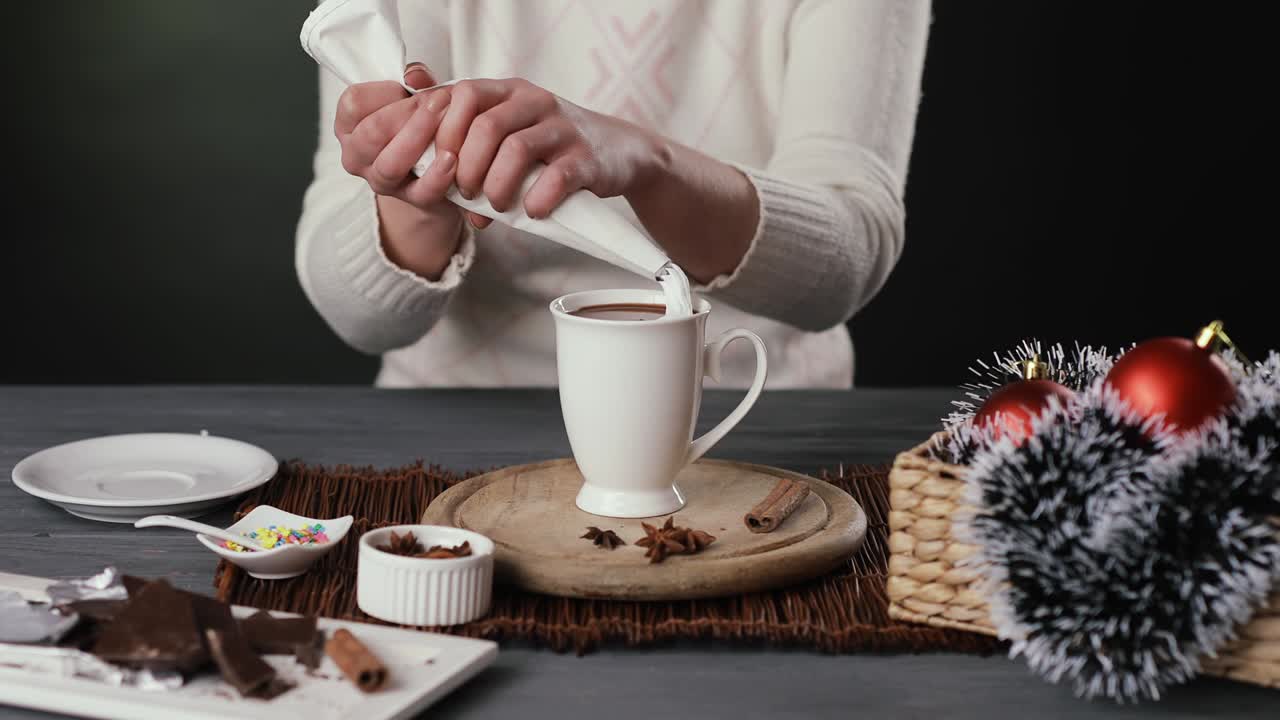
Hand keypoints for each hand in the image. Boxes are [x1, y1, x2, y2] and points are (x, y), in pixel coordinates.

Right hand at [334, 64, 464, 278]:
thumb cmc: (419, 124)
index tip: (406, 86)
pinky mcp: (411, 200)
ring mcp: (382, 181)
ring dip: (420, 137)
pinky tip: (452, 158)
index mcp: (349, 125)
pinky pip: (421, 191)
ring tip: (447, 118)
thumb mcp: (412, 96)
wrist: (435, 172)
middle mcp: (357, 156)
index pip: (353, 103)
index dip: (382, 91)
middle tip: (438, 99)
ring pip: (390, 164)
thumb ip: (413, 79)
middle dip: (406, 113)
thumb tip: (416, 77)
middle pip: (370, 133)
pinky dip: (437, 175)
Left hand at [432, 78, 668, 227]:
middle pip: (486, 126)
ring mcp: (563, 128)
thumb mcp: (514, 132)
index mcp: (510, 91)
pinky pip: (555, 179)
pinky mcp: (587, 158)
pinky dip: (536, 201)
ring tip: (496, 206)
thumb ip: (475, 148)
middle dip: (468, 167)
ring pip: (516, 150)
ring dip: (497, 187)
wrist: (619, 151)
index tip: (441, 165)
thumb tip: (439, 189)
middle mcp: (536, 101)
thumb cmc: (553, 149)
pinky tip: (532, 212)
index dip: (444, 132)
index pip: (463, 94)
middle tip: (467, 193)